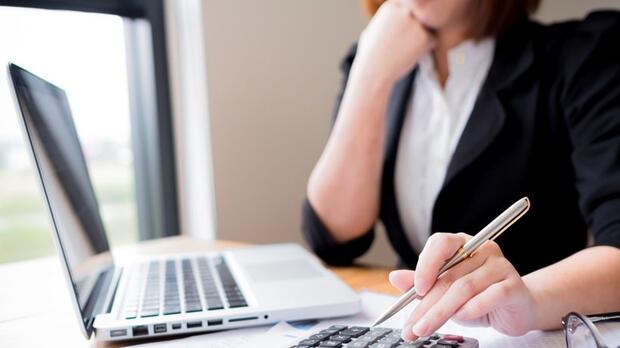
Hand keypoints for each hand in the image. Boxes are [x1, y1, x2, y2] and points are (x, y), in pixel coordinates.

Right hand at [351, 0, 433, 86]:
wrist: (374, 71)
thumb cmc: (370, 55)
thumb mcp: (372, 30)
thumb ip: (386, 22)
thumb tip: (390, 21)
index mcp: (391, 7)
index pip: (406, 10)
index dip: (404, 23)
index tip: (399, 35)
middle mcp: (404, 11)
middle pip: (418, 17)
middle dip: (414, 29)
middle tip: (403, 44)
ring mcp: (416, 23)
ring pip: (427, 29)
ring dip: (420, 39)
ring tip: (404, 51)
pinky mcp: (425, 37)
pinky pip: (432, 41)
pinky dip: (425, 49)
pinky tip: (410, 55)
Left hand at [389, 233, 538, 340]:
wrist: (516, 309)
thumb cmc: (478, 297)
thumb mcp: (445, 290)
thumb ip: (422, 284)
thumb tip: (395, 277)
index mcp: (462, 244)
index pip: (440, 243)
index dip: (426, 263)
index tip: (416, 288)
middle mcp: (482, 250)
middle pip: (448, 275)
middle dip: (425, 305)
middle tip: (411, 326)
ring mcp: (500, 266)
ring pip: (464, 288)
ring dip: (441, 312)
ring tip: (424, 328)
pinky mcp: (513, 285)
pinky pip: (490, 296)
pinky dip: (472, 309)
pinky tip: (460, 317)